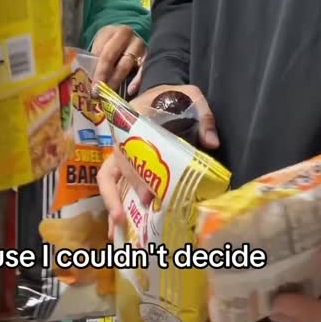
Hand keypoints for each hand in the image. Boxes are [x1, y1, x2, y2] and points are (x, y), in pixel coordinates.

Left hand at [90, 25, 146, 90]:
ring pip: (127, 64)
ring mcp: (138, 44)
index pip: (101, 52)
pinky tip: (131, 90)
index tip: (92, 86)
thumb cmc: (109, 45)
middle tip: (98, 92)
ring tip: (110, 93)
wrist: (126, 38)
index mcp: (111, 32)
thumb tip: (87, 79)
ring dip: (117, 80)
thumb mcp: (100, 46)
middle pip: (112, 57)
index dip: (96, 70)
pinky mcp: (148, 54)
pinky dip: (137, 80)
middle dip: (104, 76)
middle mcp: (126, 35)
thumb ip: (95, 59)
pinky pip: (143, 68)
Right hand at [97, 83, 218, 232]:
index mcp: (131, 121)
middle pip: (114, 169)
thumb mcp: (190, 97)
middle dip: (118, 195)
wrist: (163, 93)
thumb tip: (212, 143)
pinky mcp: (127, 163)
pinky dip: (116, 203)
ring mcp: (121, 152)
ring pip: (108, 179)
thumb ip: (202, 115)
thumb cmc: (173, 96)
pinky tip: (120, 226)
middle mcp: (121, 139)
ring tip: (115, 228)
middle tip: (127, 217)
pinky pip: (117, 183)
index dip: (133, 172)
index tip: (146, 193)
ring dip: (110, 202)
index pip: (126, 148)